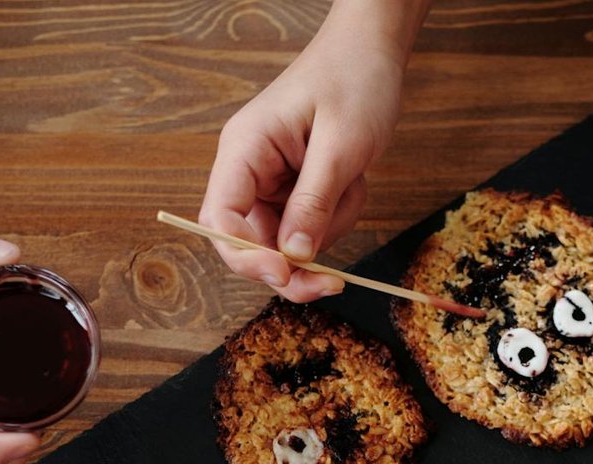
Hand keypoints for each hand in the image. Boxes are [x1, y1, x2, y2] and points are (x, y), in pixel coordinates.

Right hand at [199, 0, 426, 300]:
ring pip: (286, 242)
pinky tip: (353, 185)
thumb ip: (314, 202)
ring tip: (353, 187)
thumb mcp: (340, 145)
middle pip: (249, 243)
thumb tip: (293, 257)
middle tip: (331, 282)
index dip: (246, 256)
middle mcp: (249, 170)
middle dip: (291, 265)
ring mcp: (271, 182)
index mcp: (244, 150)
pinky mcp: (295, 189)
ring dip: (326, 232)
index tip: (285, 273)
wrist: (372, 53)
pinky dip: (336, 218)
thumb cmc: (353, 80)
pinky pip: (310, 228)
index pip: (221, 219)